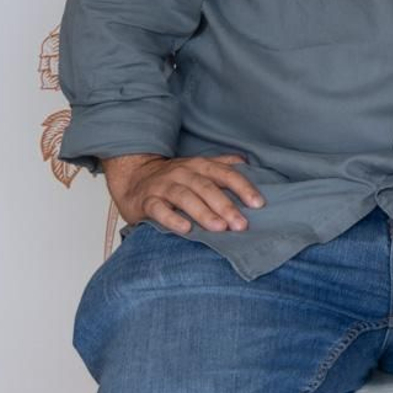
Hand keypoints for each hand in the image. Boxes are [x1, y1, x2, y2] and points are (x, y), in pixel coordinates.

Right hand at [103, 153, 265, 235]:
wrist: (133, 177)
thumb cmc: (174, 177)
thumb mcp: (199, 167)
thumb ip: (223, 165)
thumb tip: (248, 163)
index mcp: (201, 166)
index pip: (226, 175)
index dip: (243, 188)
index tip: (258, 204)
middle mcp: (183, 173)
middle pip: (207, 188)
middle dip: (226, 206)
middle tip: (241, 225)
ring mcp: (164, 186)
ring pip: (186, 198)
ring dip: (204, 213)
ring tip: (219, 228)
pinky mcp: (146, 201)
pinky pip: (159, 209)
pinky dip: (172, 219)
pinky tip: (186, 229)